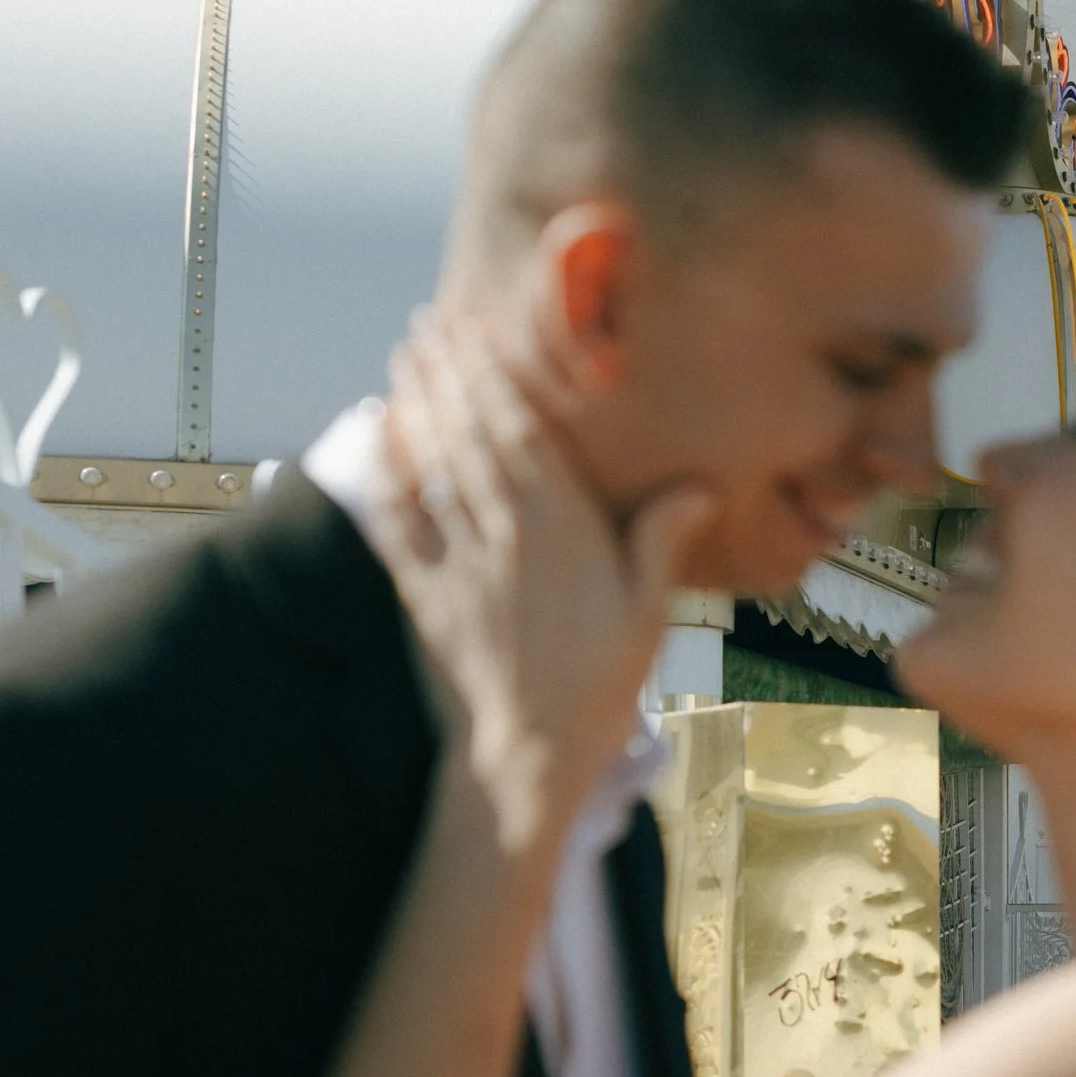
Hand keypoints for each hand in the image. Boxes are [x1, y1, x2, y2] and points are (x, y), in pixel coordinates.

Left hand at [374, 312, 709, 850]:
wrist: (528, 753)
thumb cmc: (597, 684)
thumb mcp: (647, 612)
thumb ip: (660, 540)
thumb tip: (698, 483)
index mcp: (560, 529)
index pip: (520, 432)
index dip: (496, 375)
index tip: (479, 330)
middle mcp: (502, 531)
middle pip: (469, 432)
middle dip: (449, 371)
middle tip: (431, 323)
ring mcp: (456, 559)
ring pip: (431, 463)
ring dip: (418, 403)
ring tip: (408, 357)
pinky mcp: (422, 592)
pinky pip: (396, 520)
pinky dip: (384, 474)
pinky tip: (378, 438)